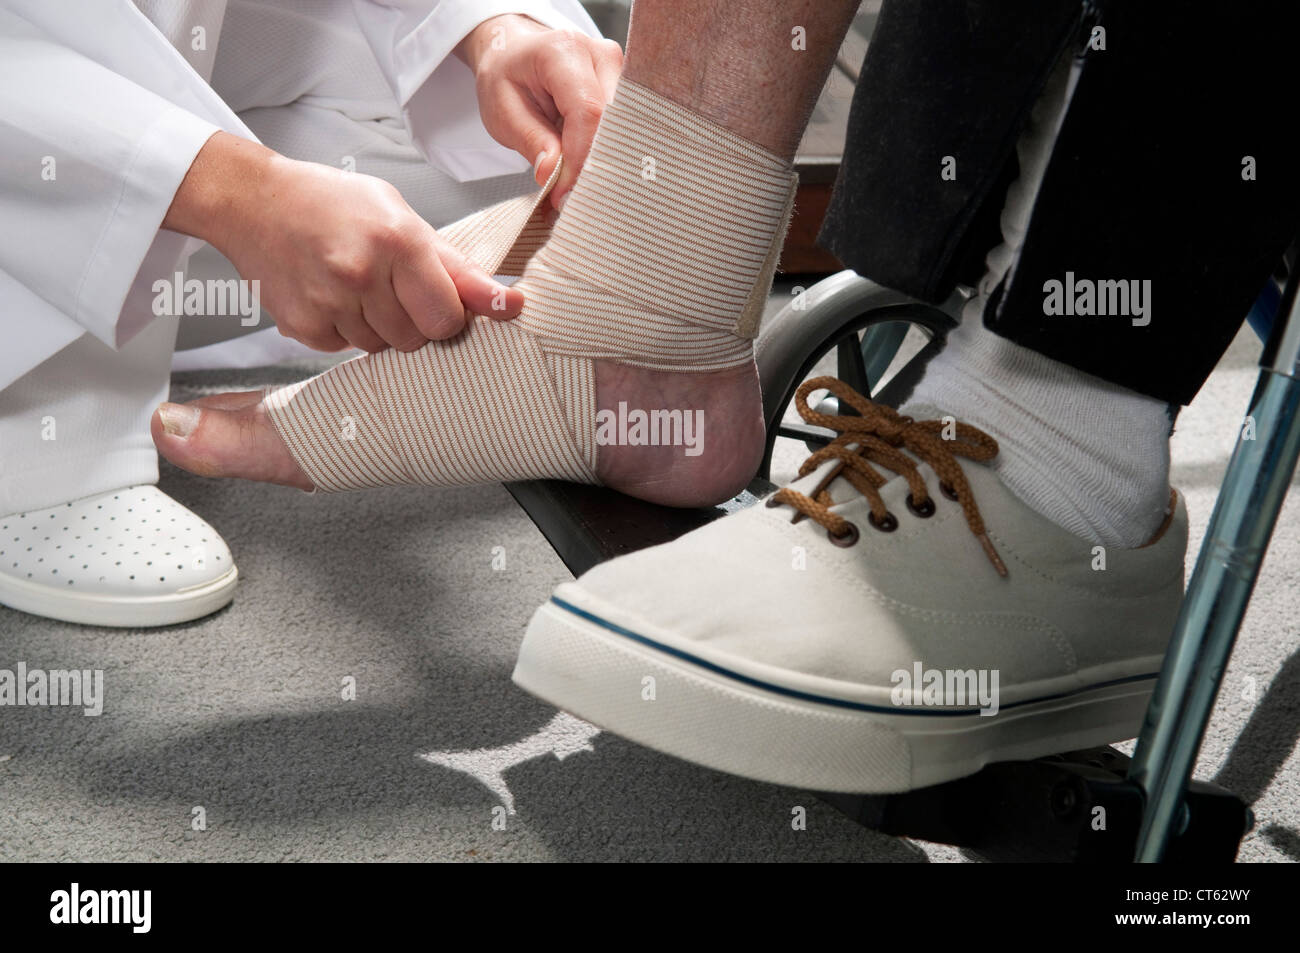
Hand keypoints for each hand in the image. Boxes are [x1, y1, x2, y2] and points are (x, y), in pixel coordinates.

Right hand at [163, 132, 522, 351]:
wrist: (254, 202)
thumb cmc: (334, 205)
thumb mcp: (402, 217)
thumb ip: (456, 266)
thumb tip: (508, 302)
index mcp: (398, 240)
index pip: (448, 317)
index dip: (448, 314)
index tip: (437, 301)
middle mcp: (362, 273)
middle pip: (417, 339)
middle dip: (413, 321)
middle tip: (390, 288)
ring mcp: (328, 301)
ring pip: (381, 348)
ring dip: (377, 326)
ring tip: (354, 286)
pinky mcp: (302, 325)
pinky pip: (343, 349)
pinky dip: (342, 330)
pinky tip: (329, 295)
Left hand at [457, 14, 622, 207]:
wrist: (515, 54)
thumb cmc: (507, 78)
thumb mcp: (503, 111)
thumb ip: (530, 141)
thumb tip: (553, 176)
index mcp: (564, 51)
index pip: (587, 112)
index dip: (580, 158)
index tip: (564, 193)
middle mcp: (600, 54)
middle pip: (615, 121)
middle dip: (597, 164)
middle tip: (573, 197)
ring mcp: (619, 69)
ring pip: (627, 127)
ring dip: (606, 161)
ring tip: (580, 185)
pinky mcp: (627, 88)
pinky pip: (626, 128)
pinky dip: (609, 154)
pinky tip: (591, 170)